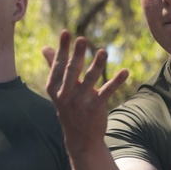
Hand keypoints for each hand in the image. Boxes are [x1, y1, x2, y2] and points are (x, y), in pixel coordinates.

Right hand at [43, 30, 128, 150]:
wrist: (80, 137)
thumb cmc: (69, 107)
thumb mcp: (59, 89)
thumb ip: (54, 67)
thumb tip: (45, 48)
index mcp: (54, 88)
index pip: (58, 65)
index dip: (62, 49)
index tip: (66, 32)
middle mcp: (65, 95)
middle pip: (72, 71)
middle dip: (77, 55)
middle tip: (82, 39)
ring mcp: (80, 103)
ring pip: (90, 80)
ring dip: (97, 65)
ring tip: (104, 51)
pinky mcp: (95, 109)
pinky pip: (107, 92)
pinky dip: (116, 81)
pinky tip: (125, 71)